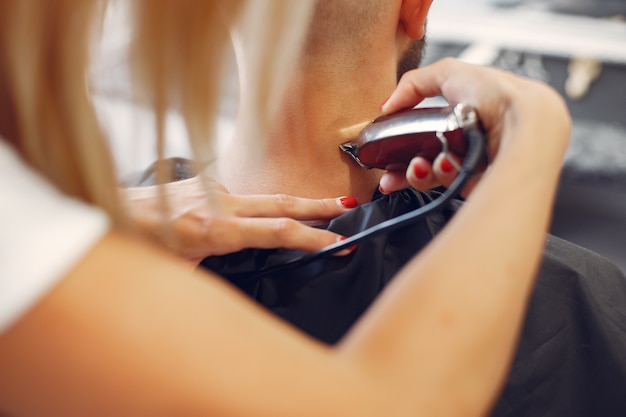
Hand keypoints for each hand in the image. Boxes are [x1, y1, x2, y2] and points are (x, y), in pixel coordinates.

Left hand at [120, 176, 357, 263]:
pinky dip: (247, 211)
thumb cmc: (139, 245)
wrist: (108, 209)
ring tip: (309, 214)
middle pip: (282, 203)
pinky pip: (237, 198)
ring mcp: (213, 188)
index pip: (277, 232)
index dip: (312, 238)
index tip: (338, 242)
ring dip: (286, 208)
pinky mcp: (206, 182)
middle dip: (319, 206)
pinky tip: (235, 221)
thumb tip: (233, 261)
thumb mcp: (180, 272)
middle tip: (348, 207)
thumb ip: (213, 265)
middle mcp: (220, 204)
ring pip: (261, 200)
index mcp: (216, 231)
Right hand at [378, 58, 569, 196]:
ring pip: (432, 173)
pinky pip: (447, 183)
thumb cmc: (500, 96)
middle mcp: (467, 137)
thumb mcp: (449, 73)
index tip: (383, 147)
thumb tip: (387, 106)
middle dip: (403, 165)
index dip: (401, 137)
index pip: (425, 127)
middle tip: (389, 172)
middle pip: (423, 155)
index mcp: (465, 111)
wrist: (525, 128)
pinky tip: (443, 166)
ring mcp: (471, 161)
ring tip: (419, 167)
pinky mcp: (477, 182)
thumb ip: (413, 84)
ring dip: (418, 172)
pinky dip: (440, 175)